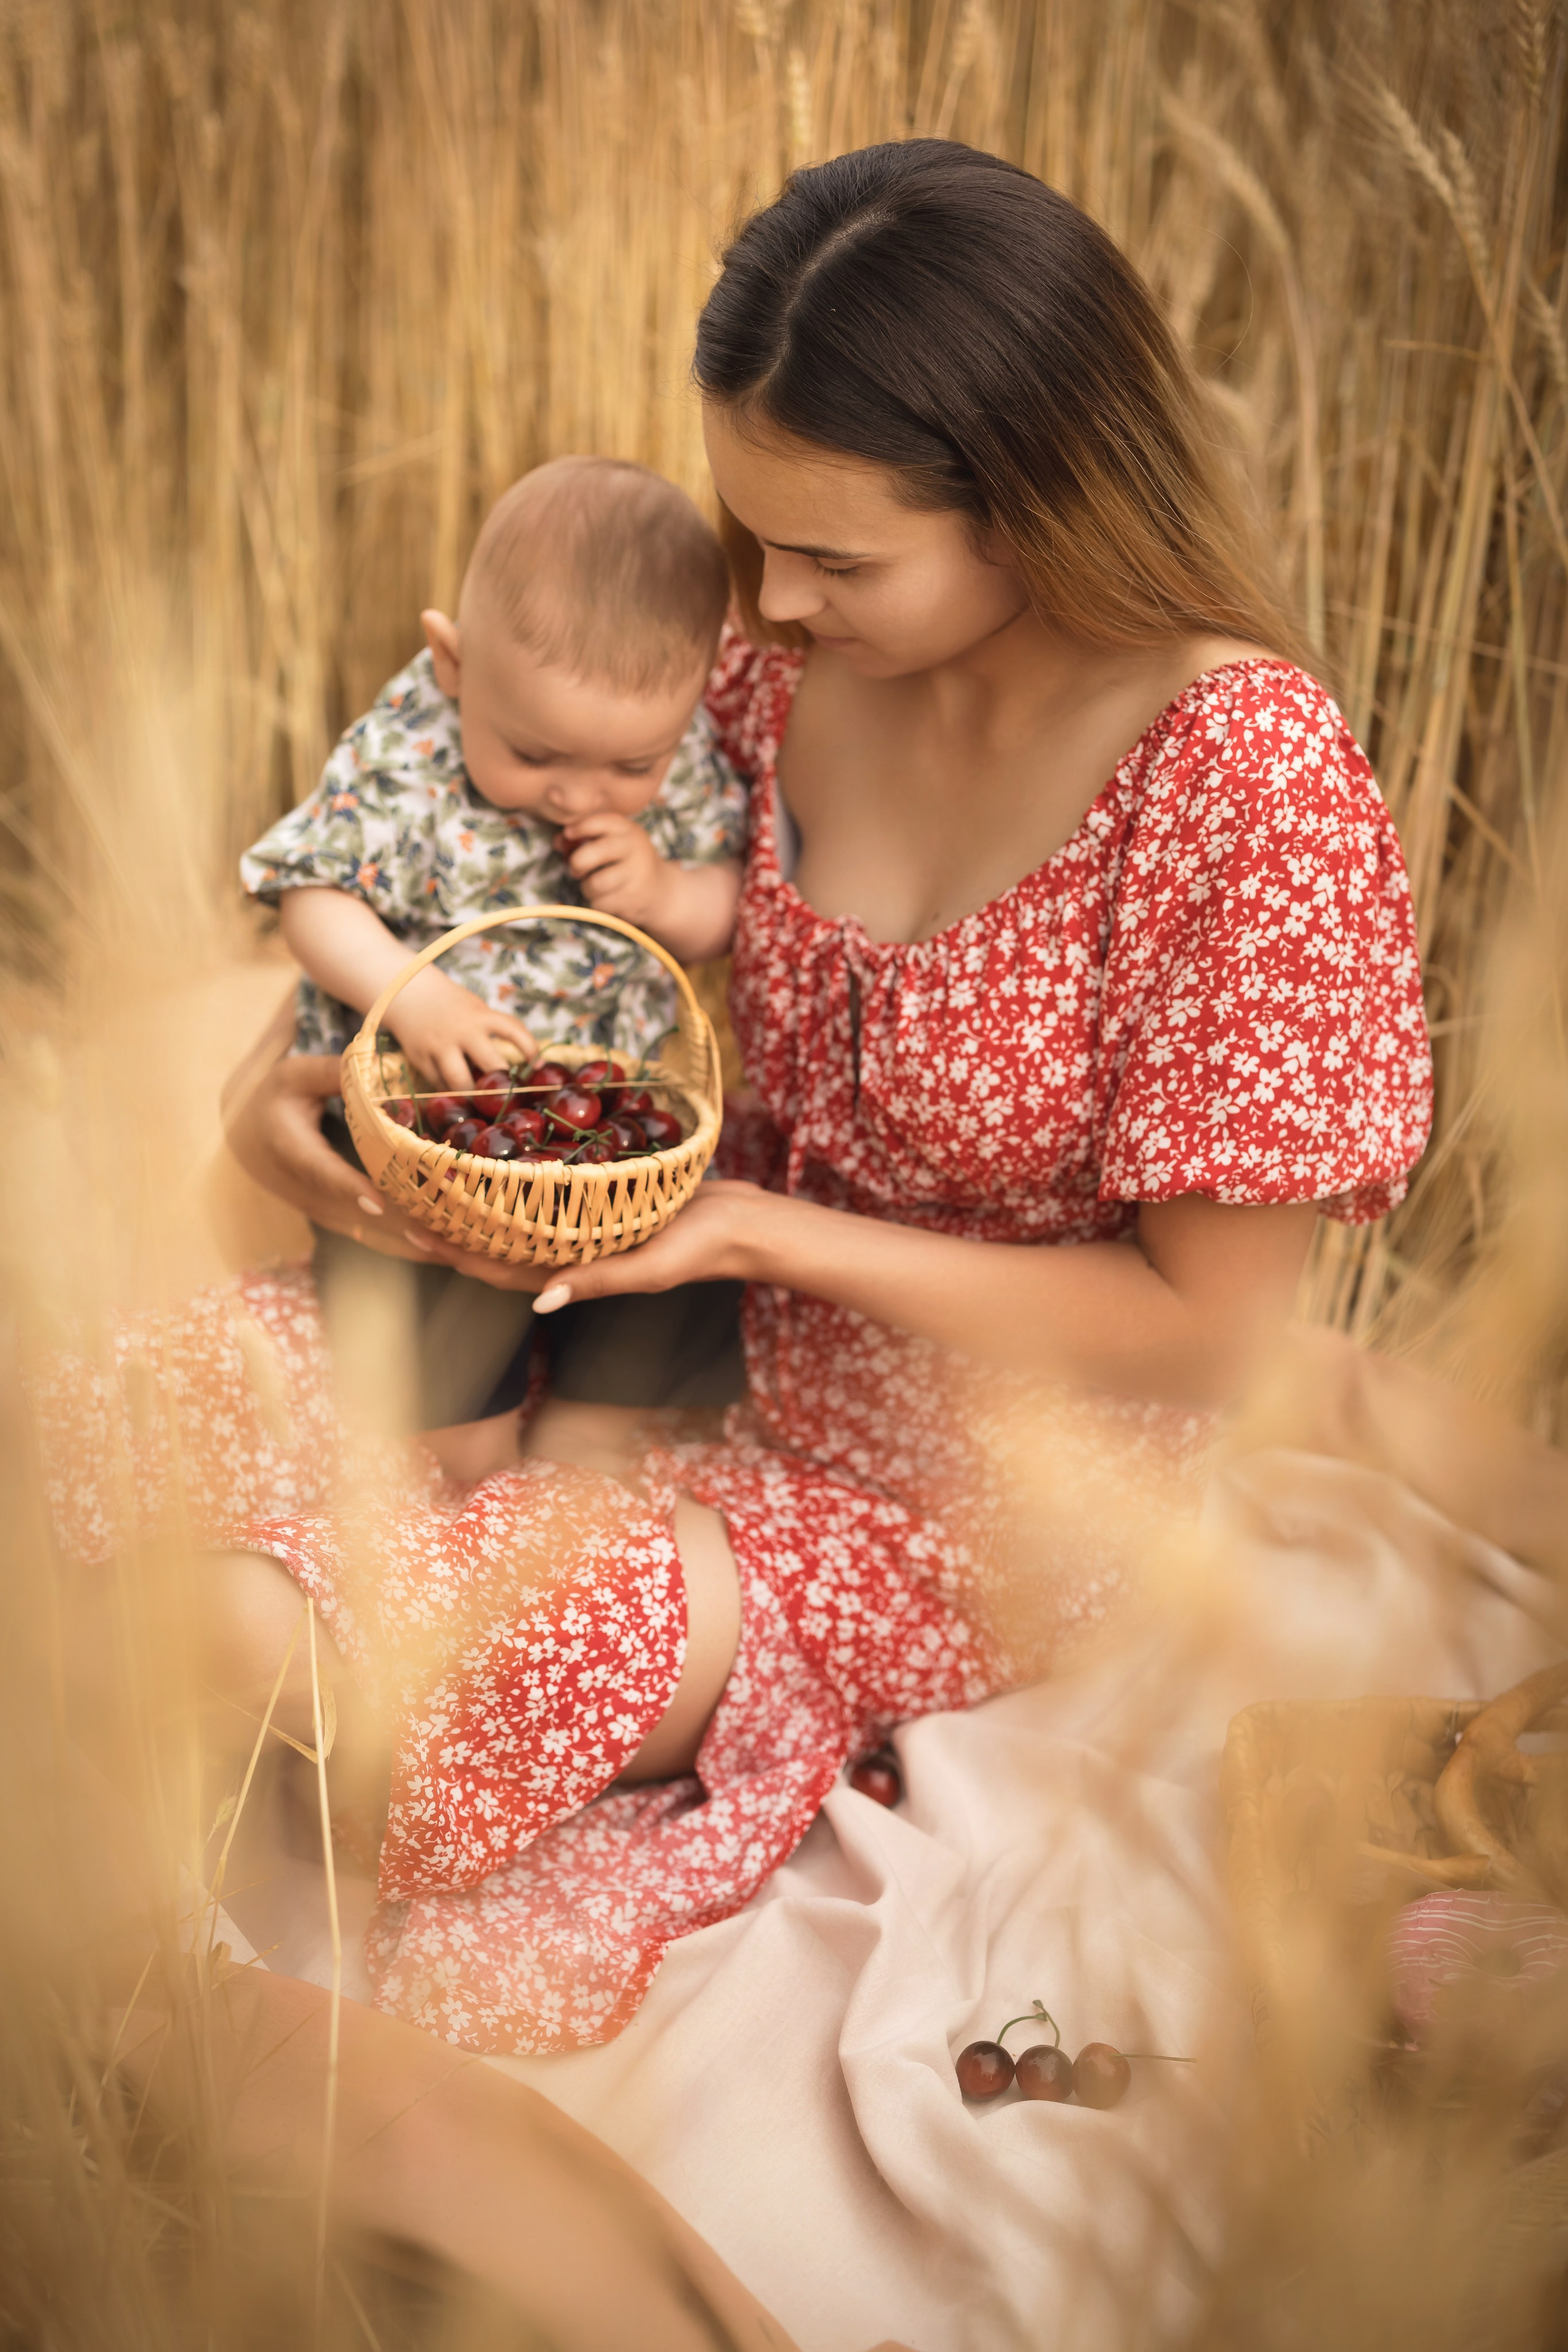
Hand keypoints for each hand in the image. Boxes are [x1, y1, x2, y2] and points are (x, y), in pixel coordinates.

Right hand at [221, 1017, 435, 1260]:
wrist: (250, 1137)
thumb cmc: (278, 1099)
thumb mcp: (294, 1075)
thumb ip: (331, 1073)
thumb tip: (368, 1068)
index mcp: (293, 1149)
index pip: (323, 1172)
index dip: (349, 1188)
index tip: (378, 1203)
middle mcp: (309, 1188)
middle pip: (357, 1216)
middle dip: (401, 1231)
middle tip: (443, 1241)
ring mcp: (323, 1208)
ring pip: (369, 1233)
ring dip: (411, 1245)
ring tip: (458, 1252)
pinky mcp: (338, 1216)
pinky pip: (374, 1235)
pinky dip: (408, 1244)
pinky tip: (445, 1250)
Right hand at [386, 967, 537, 1092]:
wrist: (409, 993)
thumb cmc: (453, 1006)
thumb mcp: (476, 1010)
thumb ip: (492, 1032)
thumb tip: (518, 1066)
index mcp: (480, 1016)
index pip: (513, 1030)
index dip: (530, 1048)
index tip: (538, 1065)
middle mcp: (462, 1031)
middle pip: (491, 1065)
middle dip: (502, 1083)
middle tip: (508, 1095)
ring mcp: (440, 1046)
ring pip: (461, 1083)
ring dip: (473, 1095)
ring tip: (479, 1099)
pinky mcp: (421, 1059)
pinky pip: (440, 1084)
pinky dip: (450, 1090)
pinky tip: (455, 1090)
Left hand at [416, 1180, 768, 1296]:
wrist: (742, 1224)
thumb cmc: (700, 1248)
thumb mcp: (649, 1266)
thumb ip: (596, 1280)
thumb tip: (540, 1300)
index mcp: (571, 1273)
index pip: (494, 1267)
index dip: (448, 1251)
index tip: (405, 1226)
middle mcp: (566, 1253)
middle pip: (490, 1240)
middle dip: (442, 1222)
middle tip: (392, 1190)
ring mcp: (580, 1229)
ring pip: (510, 1216)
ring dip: (468, 1200)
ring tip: (426, 1173)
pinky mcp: (596, 1203)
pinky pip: (542, 1195)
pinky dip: (511, 1180)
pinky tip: (493, 1155)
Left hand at [558, 813, 665, 927]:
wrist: (660, 890)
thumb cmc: (625, 862)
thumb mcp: (613, 844)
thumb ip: (585, 839)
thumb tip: (558, 842)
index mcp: (628, 830)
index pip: (602, 822)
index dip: (580, 827)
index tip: (568, 834)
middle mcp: (635, 849)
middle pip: (596, 852)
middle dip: (578, 862)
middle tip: (576, 869)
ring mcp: (637, 874)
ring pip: (595, 883)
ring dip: (587, 888)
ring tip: (594, 886)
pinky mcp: (634, 898)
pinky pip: (601, 903)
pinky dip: (598, 903)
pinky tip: (608, 899)